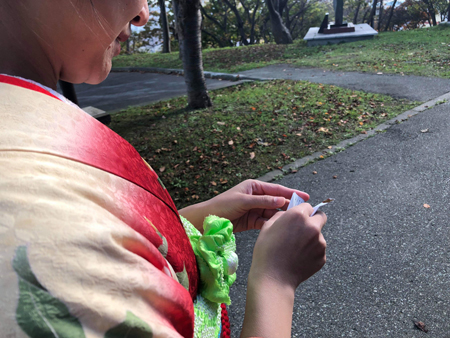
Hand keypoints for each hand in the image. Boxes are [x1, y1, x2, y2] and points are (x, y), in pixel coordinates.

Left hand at [178, 179, 309, 232]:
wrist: (208, 220)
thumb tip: (282, 201)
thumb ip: (263, 201)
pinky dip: (271, 225)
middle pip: (276, 202)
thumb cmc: (223, 205)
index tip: (305, 197)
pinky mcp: (252, 220)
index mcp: (254, 186)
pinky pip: (266, 222)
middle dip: (288, 207)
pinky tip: (279, 229)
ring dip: (280, 218)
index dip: (290, 193)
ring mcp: (255, 209)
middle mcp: (256, 196)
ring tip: (292, 224)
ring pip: (272, 213)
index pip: (276, 189)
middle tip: (302, 214)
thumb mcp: (244, 201)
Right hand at [250, 203, 326, 289]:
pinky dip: (311, 251)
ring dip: (311, 237)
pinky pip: (318, 249)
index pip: (308, 206)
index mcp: (298, 216)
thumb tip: (288, 213)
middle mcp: (312, 227)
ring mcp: (320, 243)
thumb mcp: (268, 226)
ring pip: (319, 234)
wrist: (274, 278)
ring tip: (295, 248)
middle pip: (321, 217)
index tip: (298, 216)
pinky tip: (298, 257)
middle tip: (302, 228)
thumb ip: (281, 215)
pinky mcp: (322, 257)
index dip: (302, 211)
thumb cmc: (267, 252)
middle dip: (313, 220)